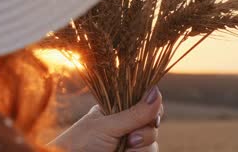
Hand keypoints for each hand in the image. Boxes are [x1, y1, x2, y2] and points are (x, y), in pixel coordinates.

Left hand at [48, 86, 162, 151]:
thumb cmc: (81, 141)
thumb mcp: (108, 125)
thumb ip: (134, 113)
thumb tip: (156, 91)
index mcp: (120, 110)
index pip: (147, 104)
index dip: (154, 109)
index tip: (152, 116)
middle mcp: (127, 126)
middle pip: (153, 125)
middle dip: (145, 133)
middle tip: (131, 138)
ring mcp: (130, 144)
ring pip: (153, 144)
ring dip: (141, 149)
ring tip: (123, 150)